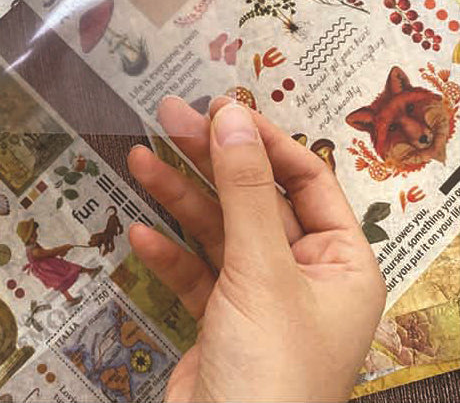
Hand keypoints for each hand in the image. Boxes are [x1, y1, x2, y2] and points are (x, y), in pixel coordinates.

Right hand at [128, 97, 384, 402]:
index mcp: (341, 263)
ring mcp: (259, 298)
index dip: (263, 141)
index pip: (305, 180)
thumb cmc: (271, 370)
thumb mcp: (261, 271)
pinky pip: (195, 272)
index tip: (220, 109)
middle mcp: (303, 275)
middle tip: (168, 118)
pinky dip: (169, 254)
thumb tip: (231, 116)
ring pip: (217, 232)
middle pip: (253, 200)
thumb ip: (245, 191)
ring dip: (178, 199)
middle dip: (209, 161)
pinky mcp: (220, 321)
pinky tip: (140, 235)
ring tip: (138, 159)